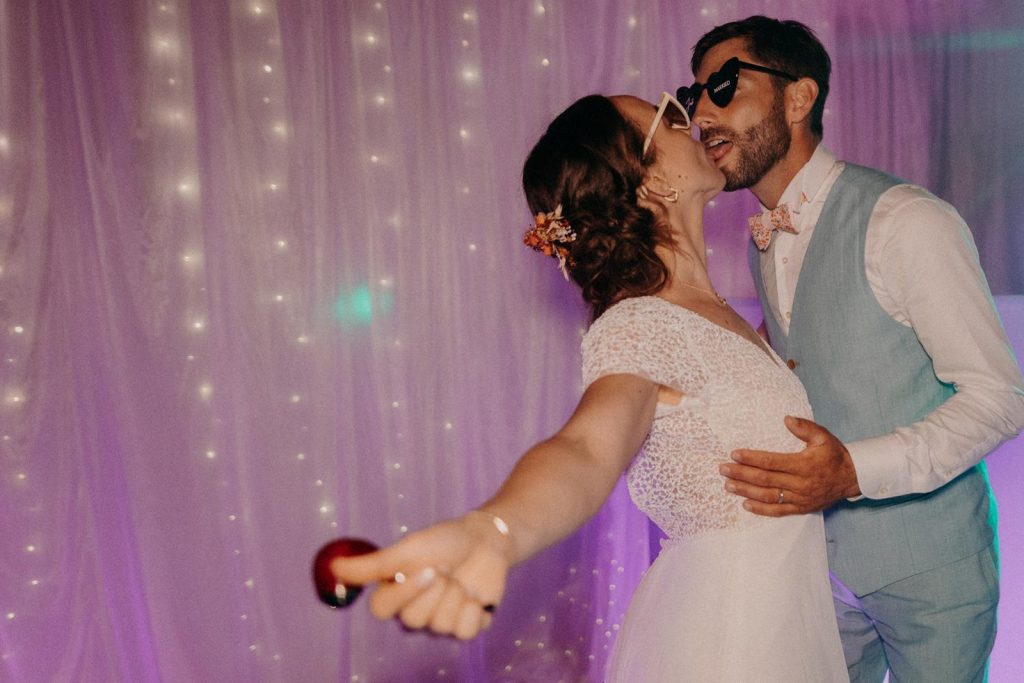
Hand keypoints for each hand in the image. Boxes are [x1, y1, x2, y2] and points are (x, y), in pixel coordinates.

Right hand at [328, 513, 512, 639]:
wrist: (485, 539)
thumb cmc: (443, 541)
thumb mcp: (408, 549)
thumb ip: (372, 566)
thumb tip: (332, 568)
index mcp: (396, 593)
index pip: (382, 610)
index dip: (405, 591)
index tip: (427, 568)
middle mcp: (415, 612)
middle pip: (413, 621)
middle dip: (435, 590)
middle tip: (446, 568)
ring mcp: (441, 622)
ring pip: (440, 625)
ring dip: (456, 595)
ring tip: (461, 577)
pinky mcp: (466, 626)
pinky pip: (465, 631)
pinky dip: (473, 608)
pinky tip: (475, 593)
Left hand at [720, 416, 860, 516]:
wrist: (852, 477)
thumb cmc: (834, 454)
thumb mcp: (823, 437)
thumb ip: (805, 427)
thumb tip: (786, 419)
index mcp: (804, 465)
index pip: (771, 462)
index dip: (751, 459)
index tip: (734, 454)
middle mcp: (800, 483)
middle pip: (765, 480)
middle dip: (741, 474)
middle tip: (723, 469)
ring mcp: (800, 498)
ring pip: (768, 497)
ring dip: (746, 492)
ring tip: (728, 485)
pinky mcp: (801, 508)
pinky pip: (778, 511)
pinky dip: (761, 510)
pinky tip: (745, 504)